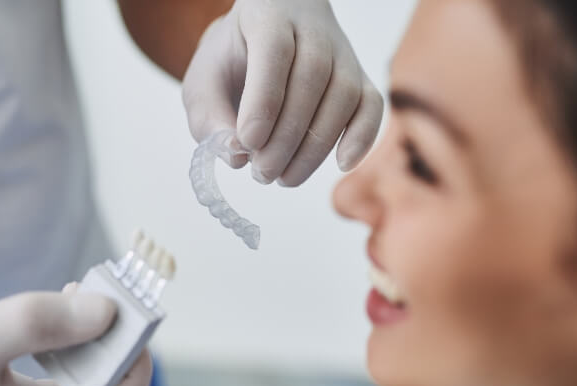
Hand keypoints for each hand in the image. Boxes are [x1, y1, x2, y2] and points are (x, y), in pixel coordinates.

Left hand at [182, 0, 383, 186]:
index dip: (263, 100)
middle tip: (262, 173)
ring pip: (342, 97)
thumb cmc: (233, 61)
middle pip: (310, 79)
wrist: (268, 36)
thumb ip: (209, 116)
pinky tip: (341, 164)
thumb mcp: (204, 81)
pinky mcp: (361, 79)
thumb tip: (236, 154)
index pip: (274, 51)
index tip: (248, 143)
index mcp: (268, 15)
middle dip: (285, 137)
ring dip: (314, 148)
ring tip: (284, 177)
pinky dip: (361, 137)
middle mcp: (313, 29)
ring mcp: (343, 53)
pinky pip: (372, 106)